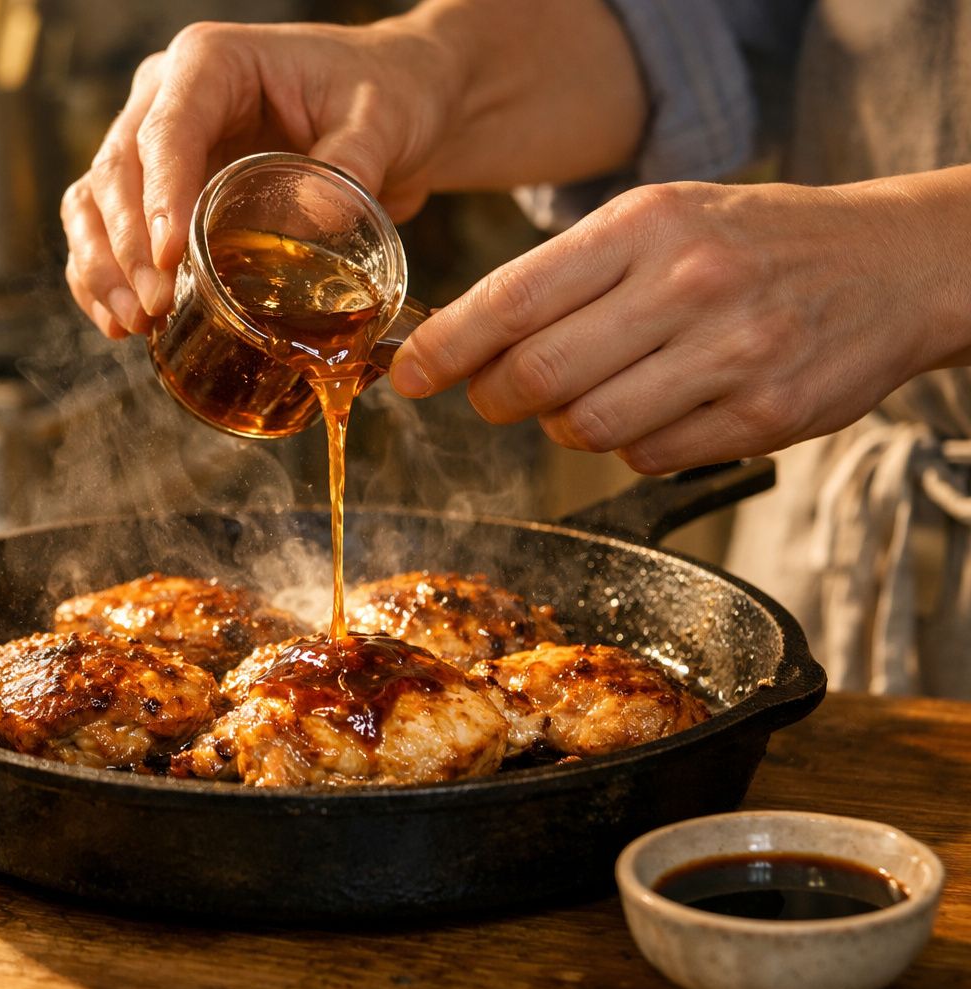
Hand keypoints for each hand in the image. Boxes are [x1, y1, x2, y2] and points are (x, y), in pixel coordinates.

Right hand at [61, 17, 457, 339]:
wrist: (399, 108)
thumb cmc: (387, 94)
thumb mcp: (380, 120)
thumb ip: (350, 164)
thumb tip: (314, 229)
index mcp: (212, 63)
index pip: (166, 130)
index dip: (158, 197)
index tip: (170, 258)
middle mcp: (168, 97)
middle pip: (117, 170)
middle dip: (126, 246)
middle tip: (153, 306)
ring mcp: (160, 147)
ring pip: (96, 204)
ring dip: (104, 268)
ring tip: (133, 323)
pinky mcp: (165, 193)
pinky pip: (111, 234)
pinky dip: (107, 279)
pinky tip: (122, 324)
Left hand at [389, 173, 970, 473]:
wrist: (889, 263)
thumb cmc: (748, 240)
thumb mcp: (656, 220)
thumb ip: (562, 277)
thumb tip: (460, 340)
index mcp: (644, 225)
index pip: (510, 299)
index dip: (444, 348)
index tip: (408, 374)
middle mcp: (687, 284)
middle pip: (535, 376)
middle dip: (492, 398)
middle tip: (492, 395)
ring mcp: (732, 353)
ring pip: (587, 426)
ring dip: (564, 425)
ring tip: (590, 394)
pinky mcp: (765, 415)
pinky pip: (647, 458)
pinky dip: (630, 446)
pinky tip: (657, 408)